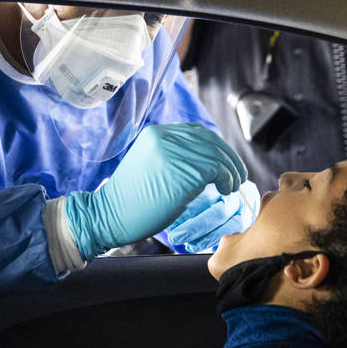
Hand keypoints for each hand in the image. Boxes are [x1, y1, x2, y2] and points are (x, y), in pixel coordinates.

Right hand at [63, 123, 246, 260]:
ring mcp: (174, 152)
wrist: (109, 215)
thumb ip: (175, 157)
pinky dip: (227, 179)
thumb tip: (208, 163)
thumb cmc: (131, 200)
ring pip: (217, 154)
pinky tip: (225, 190)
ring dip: (231, 170)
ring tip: (233, 185)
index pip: (197, 132)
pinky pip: (218, 169)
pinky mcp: (184, 171)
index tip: (223, 163)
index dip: (216, 147)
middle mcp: (165, 137)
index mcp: (156, 133)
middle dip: (228, 157)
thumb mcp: (152, 167)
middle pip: (211, 140)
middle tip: (236, 175)